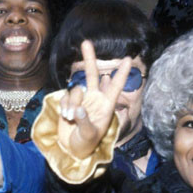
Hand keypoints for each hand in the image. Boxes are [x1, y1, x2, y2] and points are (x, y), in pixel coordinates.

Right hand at [57, 41, 130, 158]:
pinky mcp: (68, 103)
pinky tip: (65, 117)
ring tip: (69, 118)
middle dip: (90, 58)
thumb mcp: (88, 136)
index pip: (115, 86)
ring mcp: (81, 100)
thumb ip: (84, 122)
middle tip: (85, 42)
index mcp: (106, 106)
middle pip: (93, 75)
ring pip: (75, 90)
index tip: (128, 59)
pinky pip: (65, 97)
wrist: (70, 149)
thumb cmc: (86, 145)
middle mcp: (95, 99)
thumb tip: (79, 109)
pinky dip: (64, 106)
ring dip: (71, 103)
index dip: (121, 73)